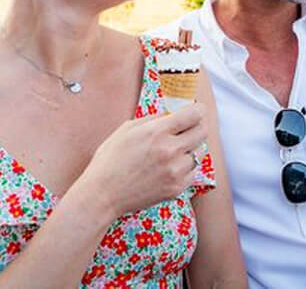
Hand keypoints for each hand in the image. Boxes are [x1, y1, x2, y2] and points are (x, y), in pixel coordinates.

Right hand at [71, 104, 207, 219]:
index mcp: (157, 132)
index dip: (198, 110)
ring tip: (175, 150)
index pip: (194, 115)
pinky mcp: (176, 188)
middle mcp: (170, 150)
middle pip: (202, 132)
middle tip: (188, 129)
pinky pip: (193, 172)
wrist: (102, 194)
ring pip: (199, 153)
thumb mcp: (127, 129)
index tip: (197, 110)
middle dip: (197, 127)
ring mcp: (175, 171)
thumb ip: (153, 119)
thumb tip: (171, 113)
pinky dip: (186, 167)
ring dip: (191, 149)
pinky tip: (171, 166)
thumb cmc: (110, 159)